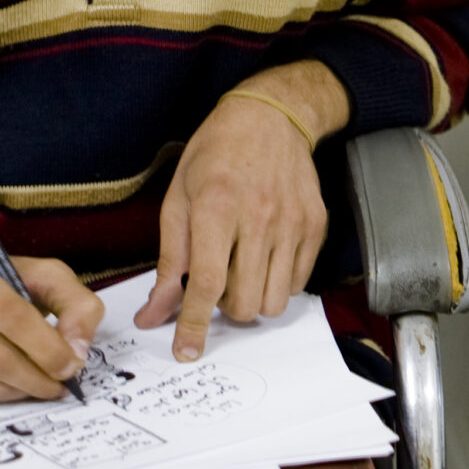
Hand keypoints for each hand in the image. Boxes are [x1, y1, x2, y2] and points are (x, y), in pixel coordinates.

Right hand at [0, 238, 104, 400]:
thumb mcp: (34, 273)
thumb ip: (72, 301)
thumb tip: (78, 349)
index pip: (9, 313)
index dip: (46, 346)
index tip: (71, 364)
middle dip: (36, 377)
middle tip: (59, 385)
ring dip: (18, 391)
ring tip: (39, 385)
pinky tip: (7, 382)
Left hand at [139, 61, 349, 359]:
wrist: (270, 116)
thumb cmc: (215, 155)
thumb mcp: (178, 200)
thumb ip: (167, 262)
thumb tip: (153, 314)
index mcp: (216, 208)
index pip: (205, 284)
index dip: (192, 325)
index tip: (186, 351)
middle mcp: (259, 218)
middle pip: (244, 304)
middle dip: (225, 309)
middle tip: (217, 281)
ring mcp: (293, 223)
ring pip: (274, 302)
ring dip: (253, 298)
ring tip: (242, 267)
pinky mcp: (315, 226)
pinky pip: (298, 284)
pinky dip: (277, 283)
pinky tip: (265, 256)